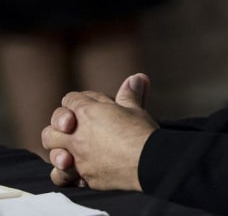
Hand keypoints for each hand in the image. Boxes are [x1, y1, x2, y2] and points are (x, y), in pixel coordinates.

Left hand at [42, 73, 156, 191]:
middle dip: (60, 124)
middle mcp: (76, 134)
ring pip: (51, 150)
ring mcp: (76, 156)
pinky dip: (64, 173)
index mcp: (87, 112)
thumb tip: (136, 78)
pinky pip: (60, 176)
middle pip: (53, 124)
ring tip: (71, 150)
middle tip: (74, 127)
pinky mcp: (82, 175)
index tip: (92, 106)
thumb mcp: (136, 109)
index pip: (70, 100)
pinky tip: (76, 170)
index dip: (79, 101)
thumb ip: (129, 94)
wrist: (148, 162)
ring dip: (58, 148)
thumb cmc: (141, 132)